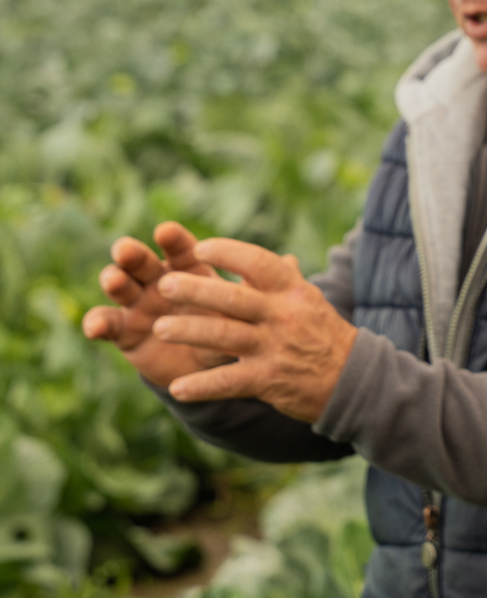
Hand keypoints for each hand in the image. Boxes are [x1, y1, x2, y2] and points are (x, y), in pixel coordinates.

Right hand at [82, 222, 229, 388]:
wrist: (200, 366)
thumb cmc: (222, 328)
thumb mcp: (234, 315)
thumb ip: (241, 299)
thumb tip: (282, 269)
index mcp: (188, 269)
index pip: (180, 249)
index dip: (173, 240)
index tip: (166, 231)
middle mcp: (158, 280)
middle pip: (142, 262)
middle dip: (133, 254)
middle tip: (125, 249)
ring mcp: (137, 303)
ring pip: (121, 286)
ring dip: (115, 280)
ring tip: (113, 280)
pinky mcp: (122, 330)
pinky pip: (106, 324)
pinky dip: (97, 324)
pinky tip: (93, 329)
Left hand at [153, 238, 357, 423]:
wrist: (353, 380)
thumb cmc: (323, 333)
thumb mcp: (308, 299)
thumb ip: (283, 279)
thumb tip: (269, 257)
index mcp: (292, 290)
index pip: (258, 262)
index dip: (228, 252)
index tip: (199, 247)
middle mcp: (283, 315)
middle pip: (233, 298)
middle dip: (196, 290)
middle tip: (163, 284)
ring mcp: (275, 348)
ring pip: (224, 336)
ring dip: (189, 331)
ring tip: (159, 329)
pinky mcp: (269, 381)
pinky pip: (229, 382)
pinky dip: (202, 386)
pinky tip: (176, 389)